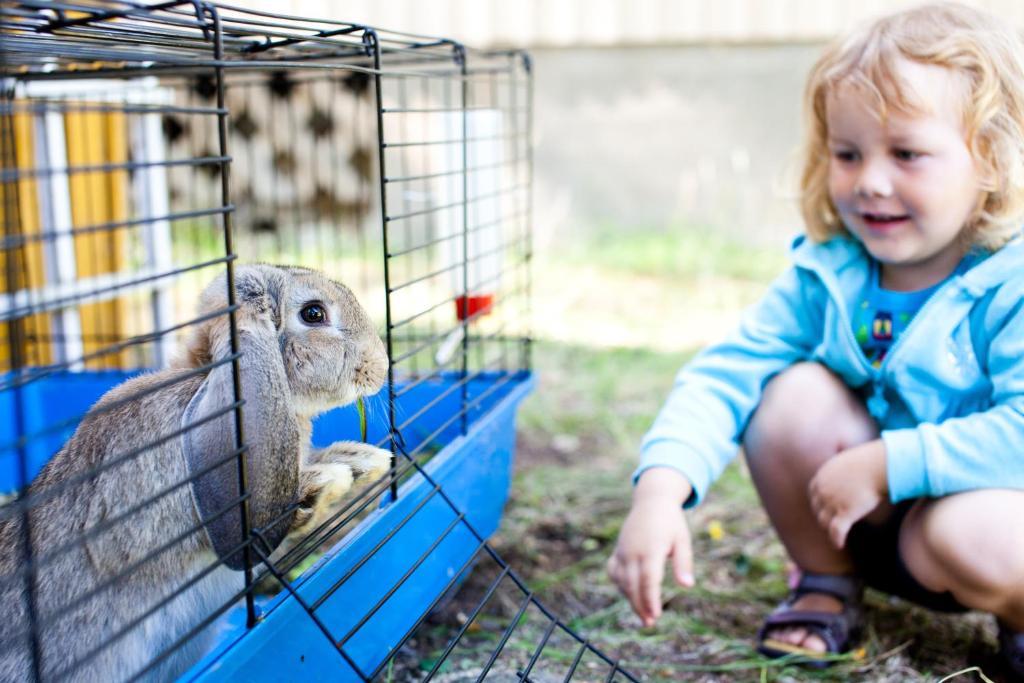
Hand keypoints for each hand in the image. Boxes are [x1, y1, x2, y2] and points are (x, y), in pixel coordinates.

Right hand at [607, 468, 694, 626]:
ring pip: (622, 581)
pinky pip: (614, 573)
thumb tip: (687, 586)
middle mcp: (633, 551)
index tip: (656, 615)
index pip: (648, 579)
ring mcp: (623, 551)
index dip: (651, 599)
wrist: (651, 501)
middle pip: (633, 585)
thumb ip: (684, 562)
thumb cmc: (671, 522)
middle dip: (640, 606)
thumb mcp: (682, 539)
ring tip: (644, 615)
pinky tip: (630, 595)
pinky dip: (620, 586)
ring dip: (631, 599)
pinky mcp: (618, 551)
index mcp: (651, 548)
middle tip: (650, 623)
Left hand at [808, 439, 887, 547]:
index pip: (813, 495)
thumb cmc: (869, 461)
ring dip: (829, 529)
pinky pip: (836, 531)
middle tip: (833, 523)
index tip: (826, 509)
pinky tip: (839, 545)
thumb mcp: (847, 461)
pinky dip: (836, 539)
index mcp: (821, 477)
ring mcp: (833, 502)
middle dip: (824, 517)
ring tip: (836, 535)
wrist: (879, 465)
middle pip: (817, 509)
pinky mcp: (846, 512)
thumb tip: (845, 469)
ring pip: (824, 522)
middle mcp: (823, 490)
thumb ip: (840, 470)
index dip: (819, 504)